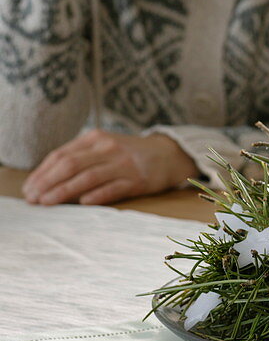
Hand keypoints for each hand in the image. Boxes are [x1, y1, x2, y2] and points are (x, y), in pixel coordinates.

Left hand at [21, 130, 195, 205]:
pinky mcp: (138, 180)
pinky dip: (96, 195)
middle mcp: (108, 148)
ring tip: (47, 202)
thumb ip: (79, 157)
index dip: (42, 172)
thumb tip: (45, 179)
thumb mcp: (103, 147)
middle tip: (33, 198)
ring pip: (88, 177)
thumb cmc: (127, 154)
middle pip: (71, 165)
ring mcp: (123, 164)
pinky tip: (82, 203)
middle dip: (47, 182)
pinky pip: (113, 188)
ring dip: (64, 191)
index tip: (29, 188)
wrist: (167, 155)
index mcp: (95, 138)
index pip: (61, 155)